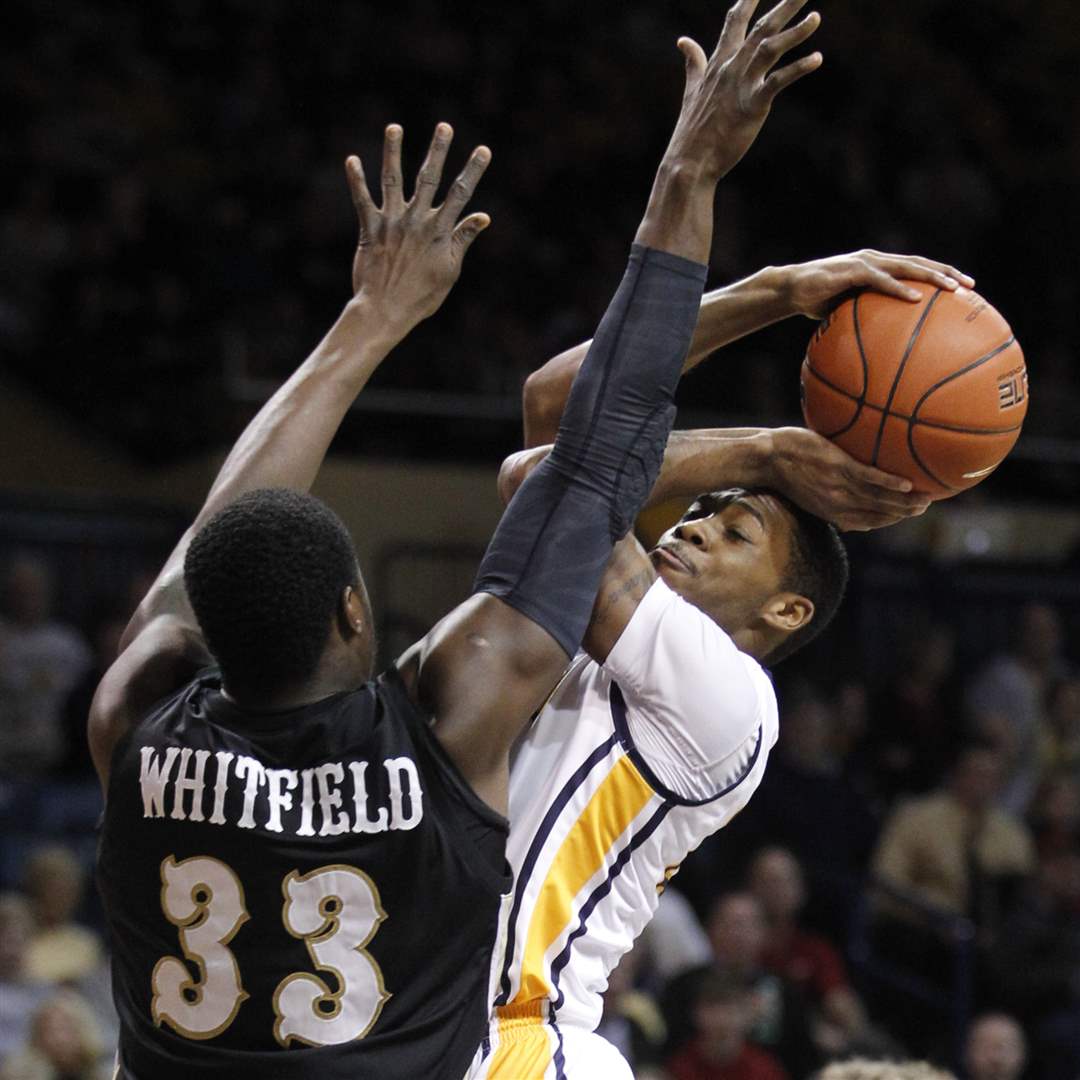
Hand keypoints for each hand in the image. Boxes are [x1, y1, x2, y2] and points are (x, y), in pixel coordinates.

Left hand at [345, 122, 490, 334]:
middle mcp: (416, 221)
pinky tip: (352, 159)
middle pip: (429, 178)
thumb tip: (483, 216)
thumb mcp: (449, 271)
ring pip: (393, 179)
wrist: (385, 311)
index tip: (483, 150)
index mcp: (439, 232)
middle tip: (444, 126)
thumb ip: (463, 239)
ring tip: (394, 127)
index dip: (473, 171)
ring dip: (393, 151)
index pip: (460, 195)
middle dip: (438, 150)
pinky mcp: (369, 230)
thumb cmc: (421, 297)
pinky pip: (362, 200)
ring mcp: (391, 223)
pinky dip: (357, 180)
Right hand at [668, 0, 821, 179]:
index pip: (735, 22)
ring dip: (795, 32)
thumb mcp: (692, 90)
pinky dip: (798, 69)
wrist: (690, 161)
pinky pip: (778, 82)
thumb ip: (694, 63)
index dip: (749, 0)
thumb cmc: (692, 130)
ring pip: (770, 49)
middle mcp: (731, 68)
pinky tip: (817, 58)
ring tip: (816, 16)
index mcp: (718, 63)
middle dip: (783, 6)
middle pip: (761, 28)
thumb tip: (683, 41)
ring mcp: (742, 86)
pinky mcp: (753, 106)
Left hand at [765, 427, 930, 530]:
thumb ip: (827, 498)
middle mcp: (837, 504)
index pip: (867, 521)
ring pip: (879, 498)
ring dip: (905, 500)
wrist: (765, 458)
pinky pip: (868, 478)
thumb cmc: (784, 470)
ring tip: (926, 497)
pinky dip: (889, 483)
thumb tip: (842, 497)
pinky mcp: (837, 467)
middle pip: (879, 513)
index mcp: (831, 512)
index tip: (907, 513)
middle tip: (926, 505)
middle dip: (904, 512)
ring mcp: (838, 487)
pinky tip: (907, 483)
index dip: (889, 519)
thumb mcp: (807, 493)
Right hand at [781, 250, 975, 318]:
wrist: (790, 288)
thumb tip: (883, 346)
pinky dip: (898, 287)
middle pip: (919, 262)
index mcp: (879, 266)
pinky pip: (880, 279)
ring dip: (931, 276)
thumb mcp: (846, 310)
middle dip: (947, 272)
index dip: (941, 274)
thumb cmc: (818, 301)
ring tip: (952, 288)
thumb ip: (867, 318)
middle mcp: (876, 259)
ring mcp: (865, 262)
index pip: (916, 267)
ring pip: (906, 265)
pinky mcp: (851, 270)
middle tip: (971, 286)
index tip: (965, 288)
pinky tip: (914, 298)